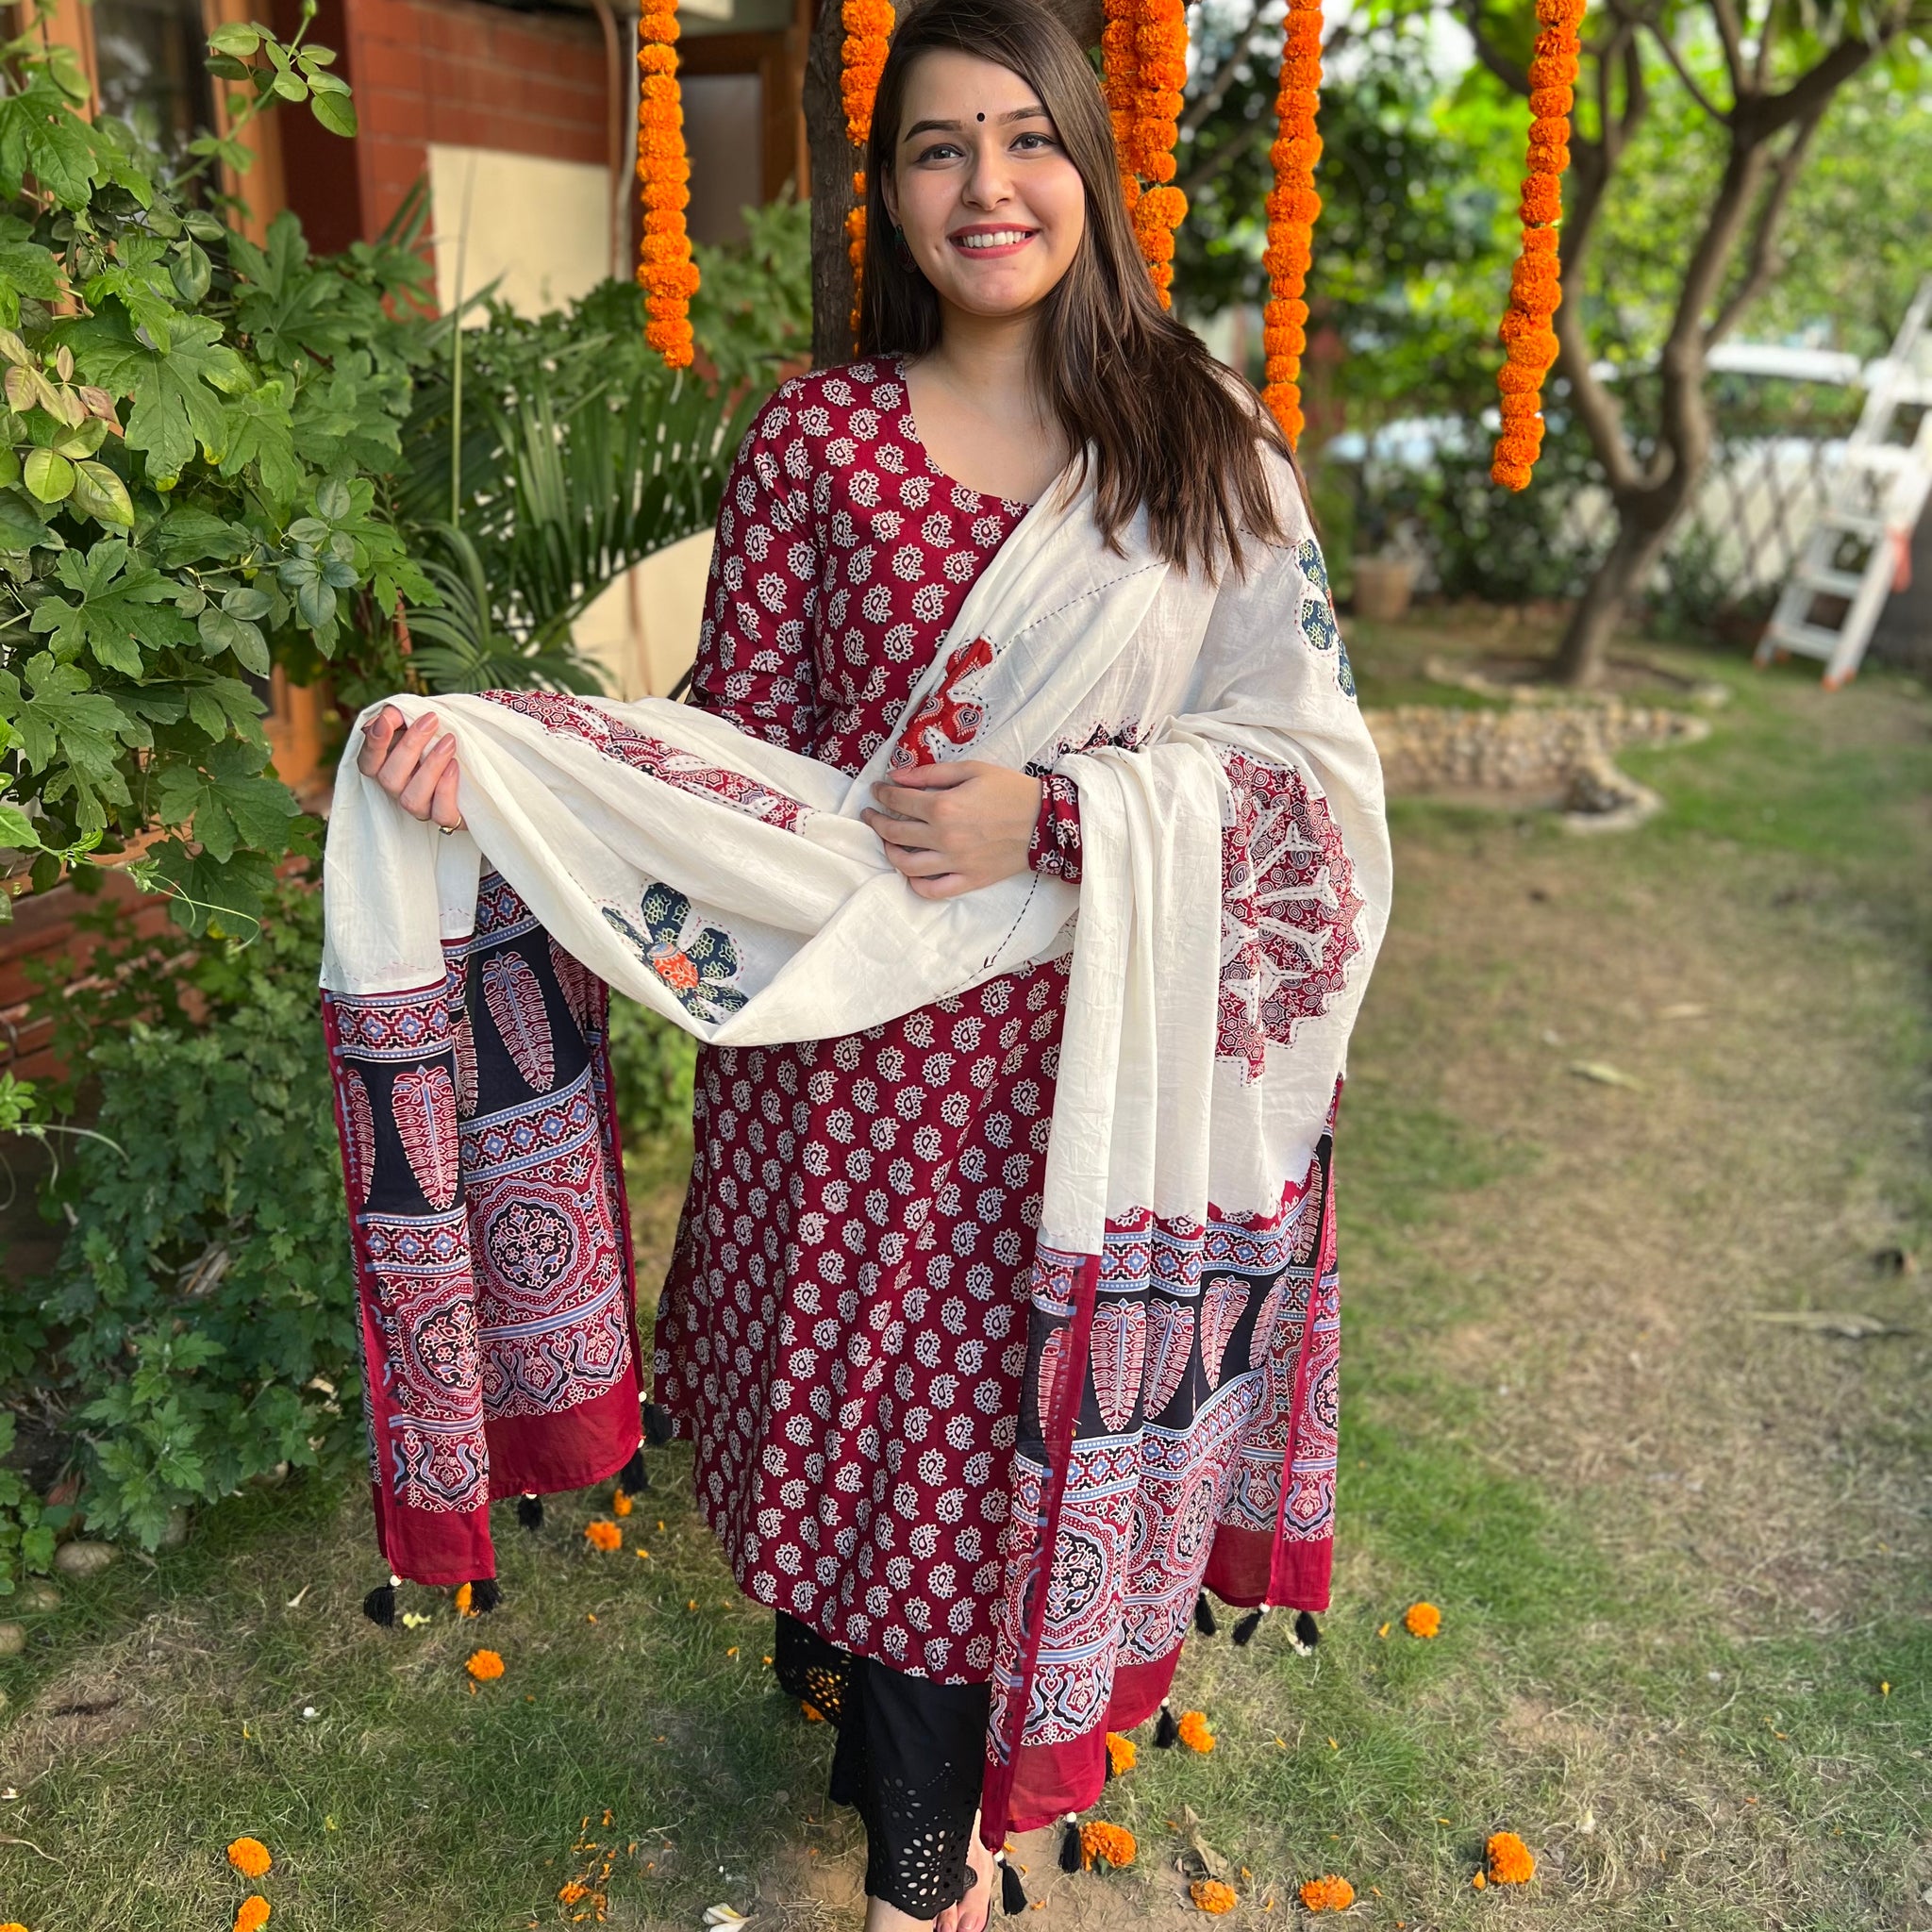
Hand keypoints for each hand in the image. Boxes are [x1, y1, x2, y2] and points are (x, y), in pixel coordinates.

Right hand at [356, 704, 463, 830]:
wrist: (474, 760)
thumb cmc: (438, 738)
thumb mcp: (418, 721)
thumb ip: (398, 716)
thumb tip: (387, 716)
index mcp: (385, 768)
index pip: (367, 763)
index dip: (374, 744)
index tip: (387, 720)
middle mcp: (398, 790)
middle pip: (389, 778)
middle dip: (409, 746)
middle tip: (431, 721)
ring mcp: (420, 806)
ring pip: (412, 798)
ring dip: (430, 767)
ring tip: (449, 741)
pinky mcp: (445, 816)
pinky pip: (441, 814)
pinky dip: (446, 789)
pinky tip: (455, 766)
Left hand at [862, 760, 1040, 900]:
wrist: (1046, 821)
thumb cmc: (1010, 790)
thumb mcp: (972, 770)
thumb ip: (931, 773)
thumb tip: (897, 776)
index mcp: (943, 807)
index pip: (898, 802)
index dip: (882, 794)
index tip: (878, 790)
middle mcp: (944, 837)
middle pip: (895, 833)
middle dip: (877, 821)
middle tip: (872, 814)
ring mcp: (955, 862)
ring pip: (907, 864)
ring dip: (889, 852)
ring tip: (887, 842)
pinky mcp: (969, 880)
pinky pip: (933, 890)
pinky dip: (916, 884)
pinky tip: (911, 872)